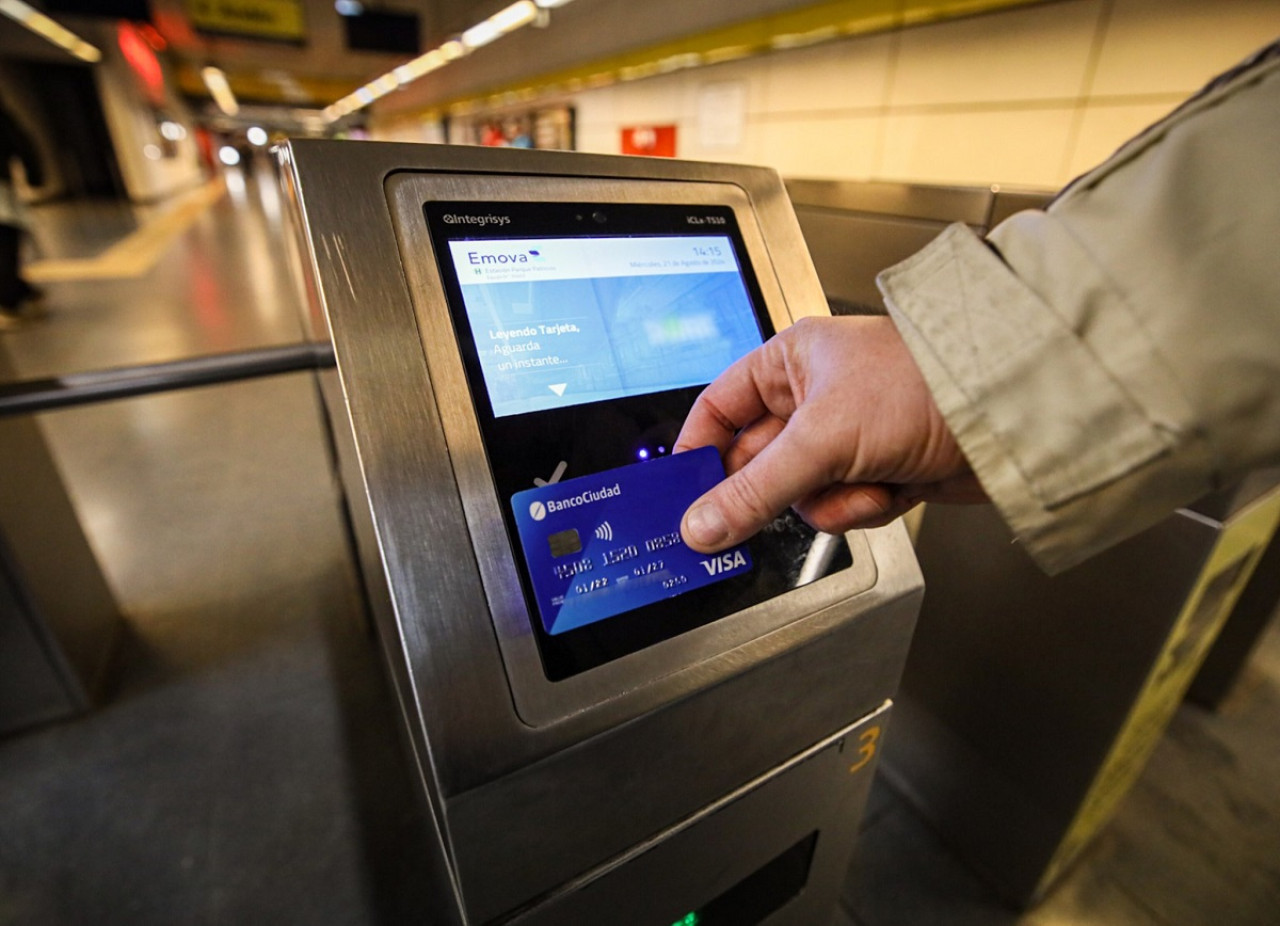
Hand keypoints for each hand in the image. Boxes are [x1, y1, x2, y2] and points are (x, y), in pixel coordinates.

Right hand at [676, 315, 985, 551]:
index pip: (720, 408)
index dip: (698, 450)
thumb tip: (702, 522)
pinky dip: (863, 506)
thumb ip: (754, 489)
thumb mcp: (821, 438)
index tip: (683, 491)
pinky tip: (891, 487)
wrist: (1009, 416)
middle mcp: (816, 396)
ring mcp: (848, 436)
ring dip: (829, 499)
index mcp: (792, 362)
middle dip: (773, 488)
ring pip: (801, 493)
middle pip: (758, 461)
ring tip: (862, 480)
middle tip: (754, 515)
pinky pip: (842, 506)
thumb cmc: (923, 386)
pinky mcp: (878, 469)